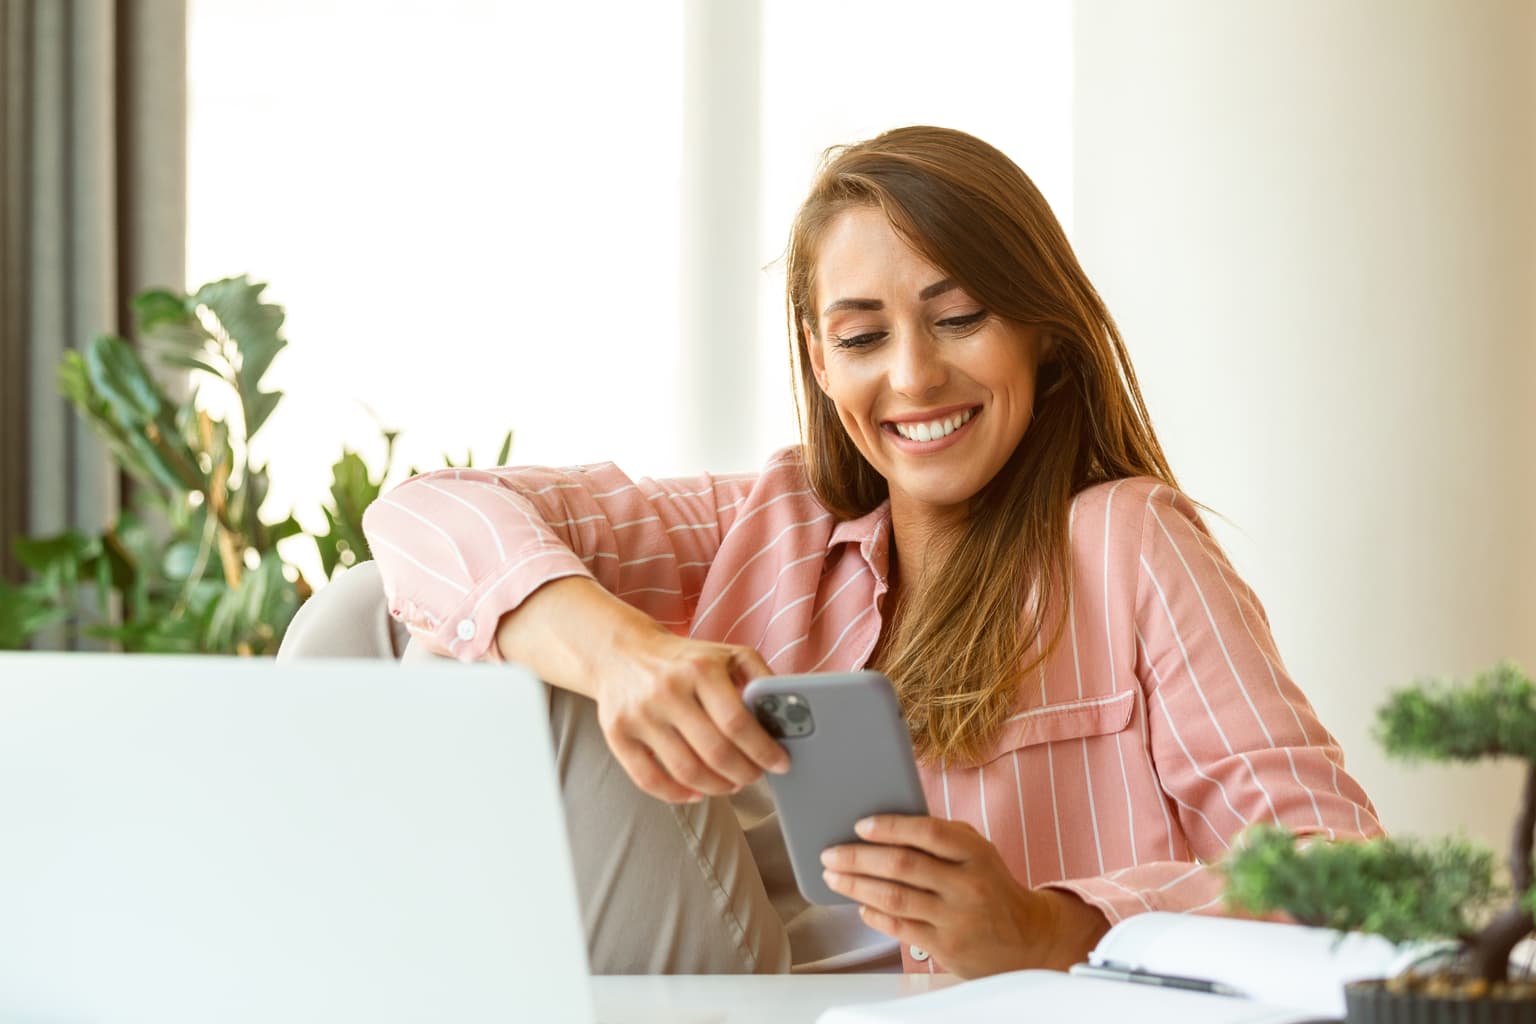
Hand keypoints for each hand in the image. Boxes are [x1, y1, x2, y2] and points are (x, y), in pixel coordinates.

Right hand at [495, 577, 789, 804]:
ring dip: (717, 787)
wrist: (622, 652)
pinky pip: (648, 780)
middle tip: (755, 776)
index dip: (763, 751)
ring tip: (732, 783)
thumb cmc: (685, 659)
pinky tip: (697, 792)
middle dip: (744, 773)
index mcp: (699, 669)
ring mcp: (638, 714)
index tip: (780, 764)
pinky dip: (678, 795)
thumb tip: (788, 711)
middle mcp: (666, 690)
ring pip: (685, 771)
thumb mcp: (727, 654)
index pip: (737, 722)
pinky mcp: (617, 734)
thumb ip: (760, 677)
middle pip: (714, 752)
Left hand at [820, 815, 1109, 977]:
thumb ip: (941, 836)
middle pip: (903, 865)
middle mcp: (968, 885)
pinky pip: (900, 927)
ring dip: (856, 886)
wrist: (1028, 937)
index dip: (891, 827)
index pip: (928, 833)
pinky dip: (874, 914)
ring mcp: (957, 918)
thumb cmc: (990, 885)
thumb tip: (885, 825)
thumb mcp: (977, 852)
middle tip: (830, 853)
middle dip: (858, 858)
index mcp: (976, 853)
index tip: (860, 825)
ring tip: (833, 877)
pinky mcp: (947, 947)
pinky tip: (860, 904)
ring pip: (895, 897)